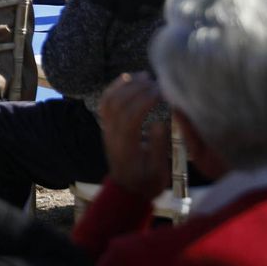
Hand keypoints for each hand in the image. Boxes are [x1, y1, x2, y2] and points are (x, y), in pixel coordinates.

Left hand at [98, 73, 170, 201]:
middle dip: (136, 89)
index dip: (145, 101)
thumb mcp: (158, 172)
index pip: (131, 117)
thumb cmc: (146, 182)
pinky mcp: (106, 125)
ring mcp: (106, 129)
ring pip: (108, 100)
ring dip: (124, 85)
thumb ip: (158, 148)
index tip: (161, 92)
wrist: (127, 190)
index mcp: (126, 146)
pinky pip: (105, 102)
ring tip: (143, 76)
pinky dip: (114, 88)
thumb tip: (159, 123)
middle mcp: (112, 134)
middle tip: (156, 82)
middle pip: (118, 105)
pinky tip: (127, 78)